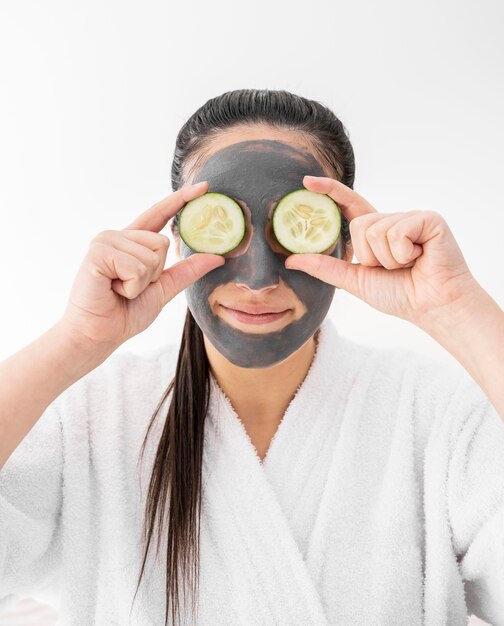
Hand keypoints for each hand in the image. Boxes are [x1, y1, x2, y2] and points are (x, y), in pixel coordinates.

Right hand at [59, 181, 223, 348]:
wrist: (98, 335)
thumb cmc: (124, 314)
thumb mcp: (163, 290)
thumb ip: (187, 271)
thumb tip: (217, 257)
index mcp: (131, 243)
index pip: (159, 215)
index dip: (180, 200)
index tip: (204, 186)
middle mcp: (118, 236)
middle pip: (161, 243)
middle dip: (154, 274)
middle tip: (129, 288)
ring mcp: (106, 241)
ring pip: (151, 256)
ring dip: (141, 283)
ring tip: (119, 290)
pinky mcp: (98, 252)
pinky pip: (136, 267)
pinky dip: (131, 287)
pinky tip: (112, 290)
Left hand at [285, 175, 479, 327]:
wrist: (433, 305)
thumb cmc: (400, 294)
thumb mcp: (355, 280)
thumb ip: (325, 267)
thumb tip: (291, 259)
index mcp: (376, 232)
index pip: (349, 205)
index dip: (330, 191)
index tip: (307, 182)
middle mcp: (392, 220)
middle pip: (359, 225)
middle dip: (370, 256)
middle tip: (393, 267)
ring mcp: (410, 217)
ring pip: (376, 230)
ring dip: (388, 258)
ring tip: (409, 264)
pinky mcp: (427, 219)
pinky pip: (397, 231)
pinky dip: (403, 253)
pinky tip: (420, 257)